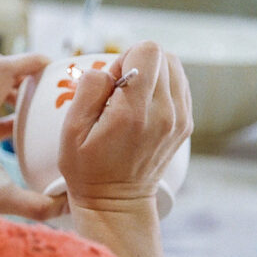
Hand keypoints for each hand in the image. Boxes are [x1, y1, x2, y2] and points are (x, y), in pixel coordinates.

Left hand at [0, 51, 67, 220]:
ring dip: (13, 83)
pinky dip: (6, 104)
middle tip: (46, 80)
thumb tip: (69, 205)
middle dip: (21, 66)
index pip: (2, 69)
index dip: (29, 60)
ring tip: (38, 99)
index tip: (53, 65)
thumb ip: (36, 204)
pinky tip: (22, 126)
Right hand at [58, 41, 192, 210]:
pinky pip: (179, 85)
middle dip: (137, 63)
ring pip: (173, 67)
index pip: (148, 51)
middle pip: (163, 55)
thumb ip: (89, 89)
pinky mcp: (185, 124)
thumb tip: (110, 69)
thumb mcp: (71, 131)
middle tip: (119, 91)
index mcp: (135, 113)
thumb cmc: (88, 170)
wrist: (117, 204)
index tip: (111, 82)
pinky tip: (143, 106)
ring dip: (151, 73)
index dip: (125, 57)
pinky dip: (161, 86)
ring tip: (131, 98)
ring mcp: (180, 120)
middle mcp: (165, 113)